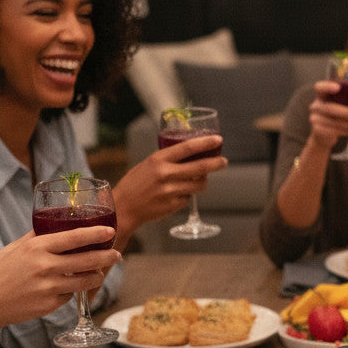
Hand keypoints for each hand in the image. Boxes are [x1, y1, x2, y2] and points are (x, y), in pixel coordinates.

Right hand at [0, 229, 122, 326]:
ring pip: (85, 280)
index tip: (111, 231)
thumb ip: (38, 236)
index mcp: (37, 247)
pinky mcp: (50, 305)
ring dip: (96, 276)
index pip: (75, 237)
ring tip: (99, 273)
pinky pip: (69, 295)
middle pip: (88, 260)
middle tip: (117, 255)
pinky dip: (70, 291)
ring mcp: (49, 287)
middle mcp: (46, 266)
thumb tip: (55, 223)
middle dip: (107, 257)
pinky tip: (63, 288)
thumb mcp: (15, 248)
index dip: (96, 234)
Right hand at [112, 139, 226, 234]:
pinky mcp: (173, 205)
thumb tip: (193, 154)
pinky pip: (189, 197)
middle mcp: (166, 174)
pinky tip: (176, 194)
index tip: (218, 140)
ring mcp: (170, 191)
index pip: (187, 148)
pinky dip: (187, 195)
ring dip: (202, 181)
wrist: (123, 208)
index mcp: (158, 160)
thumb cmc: (135, 183)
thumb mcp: (148, 164)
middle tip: (223, 161)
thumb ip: (168, 160)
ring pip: (199, 185)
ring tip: (199, 179)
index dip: (205, 143)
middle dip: (216, 163)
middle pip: (200, 168)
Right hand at [307, 79, 347, 149]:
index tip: (338, 87)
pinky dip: (346, 131)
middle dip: (347, 112)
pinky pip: (333, 131)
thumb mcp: (345, 106)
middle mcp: (316, 106)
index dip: (327, 86)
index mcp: (322, 96)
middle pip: (330, 108)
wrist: (324, 136)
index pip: (320, 87)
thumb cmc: (338, 116)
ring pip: (333, 122)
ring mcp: (314, 119)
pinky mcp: (317, 131)